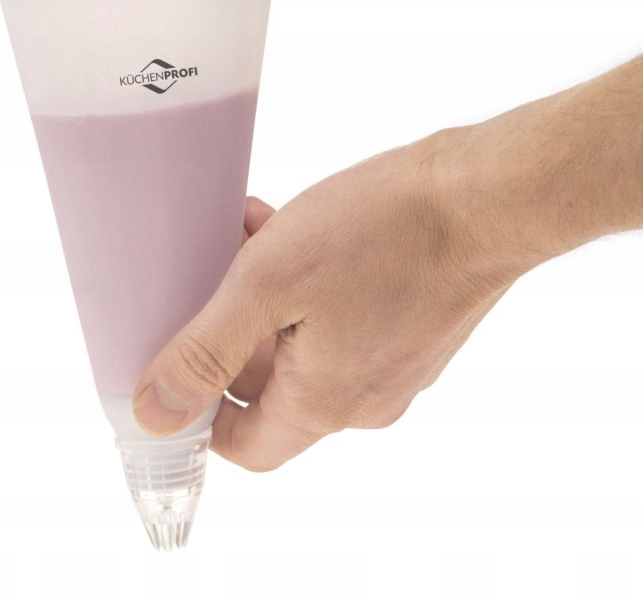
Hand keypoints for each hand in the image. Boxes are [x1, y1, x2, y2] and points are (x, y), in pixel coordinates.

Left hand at [132, 140, 516, 470]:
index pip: (247, 446)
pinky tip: (290, 223)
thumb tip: (153, 414)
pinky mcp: (416, 321)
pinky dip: (309, 280)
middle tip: (210, 267)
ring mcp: (398, 359)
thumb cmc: (384, 233)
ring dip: (267, 293)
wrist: (488, 197)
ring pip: (305, 340)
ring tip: (248, 230)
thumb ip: (205, 350)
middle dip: (231, 326)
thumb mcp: (270, 283)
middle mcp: (366, 396)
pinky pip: (344, 316)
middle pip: (272, 385)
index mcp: (325, 404)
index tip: (176, 358)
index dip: (201, 413)